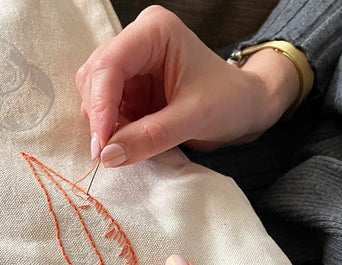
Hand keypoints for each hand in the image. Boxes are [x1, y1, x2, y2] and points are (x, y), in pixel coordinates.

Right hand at [75, 5, 297, 166]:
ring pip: (95, 93)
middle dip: (100, 115)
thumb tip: (107, 156)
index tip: (101, 145)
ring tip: (128, 143)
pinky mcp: (130, 86)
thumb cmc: (230, 100)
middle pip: (95, 77)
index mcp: (154, 31)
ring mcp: (131, 64)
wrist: (246, 108)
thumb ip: (151, 136)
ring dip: (105, 123)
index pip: (109, 65)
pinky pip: (106, 108)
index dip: (100, 105)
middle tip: (109, 151)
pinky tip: (130, 139)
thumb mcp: (195, 117)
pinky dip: (112, 128)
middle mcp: (137, 41)